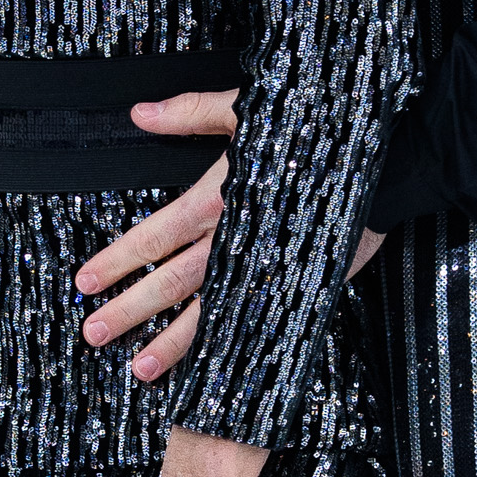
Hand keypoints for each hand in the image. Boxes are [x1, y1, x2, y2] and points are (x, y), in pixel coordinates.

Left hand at [76, 86, 385, 381]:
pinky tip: (208, 368)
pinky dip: (229, 346)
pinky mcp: (300, 283)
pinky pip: (255, 321)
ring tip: (139, 368)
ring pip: (214, 311)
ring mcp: (271, 266)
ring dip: (174, 342)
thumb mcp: (250, 107)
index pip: (158, 234)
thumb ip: (192, 112)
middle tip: (93, 332)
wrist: (392, 160)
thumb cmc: (320, 127)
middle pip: (176, 281)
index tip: (84, 282)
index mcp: (226, 195)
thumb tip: (140, 113)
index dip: (120, 260)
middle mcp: (242, 238)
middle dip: (132, 310)